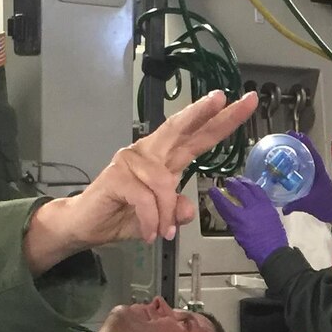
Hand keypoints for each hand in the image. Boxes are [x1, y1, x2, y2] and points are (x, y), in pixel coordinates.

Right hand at [24, 90, 260, 271]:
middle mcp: (149, 152)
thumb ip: (178, 212)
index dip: (220, 120)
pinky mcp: (116, 176)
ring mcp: (131, 161)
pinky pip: (145, 199)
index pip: (197, 136)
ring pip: (164, 183)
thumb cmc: (124, 215)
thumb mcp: (162, 219)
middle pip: (179, 127)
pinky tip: (150, 234)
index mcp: (165, 158)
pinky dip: (152, 220)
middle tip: (221, 97)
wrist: (86, 225)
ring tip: (164, 234)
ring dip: (167, 214)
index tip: (245, 102)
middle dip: (202, 112)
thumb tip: (187, 210)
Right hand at [213, 177, 288, 266]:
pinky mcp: (271, 207)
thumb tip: (230, 213)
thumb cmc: (254, 248)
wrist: (274, 252)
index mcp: (240, 219)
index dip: (216, 195)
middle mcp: (251, 209)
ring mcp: (263, 206)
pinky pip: (262, 193)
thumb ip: (233, 222)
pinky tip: (252, 188)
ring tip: (240, 180)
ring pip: (253, 188)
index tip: (212, 190)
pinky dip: (255, 188)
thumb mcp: (238, 236)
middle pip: (240, 190)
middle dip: (232, 183)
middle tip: (227, 180)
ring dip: (245, 182)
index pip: (225, 203)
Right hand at [287, 140, 331, 224]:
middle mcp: (317, 170)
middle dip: (296, 146)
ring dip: (295, 155)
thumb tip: (282, 208)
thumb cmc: (328, 206)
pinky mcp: (313, 182)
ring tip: (282, 150)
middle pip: (307, 154)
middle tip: (282, 140)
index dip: (303, 142)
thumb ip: (295, 205)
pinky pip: (303, 170)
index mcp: (319, 171)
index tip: (293, 134)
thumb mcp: (310, 204)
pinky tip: (285, 168)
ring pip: (305, 161)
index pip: (311, 152)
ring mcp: (315, 175)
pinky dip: (295, 166)